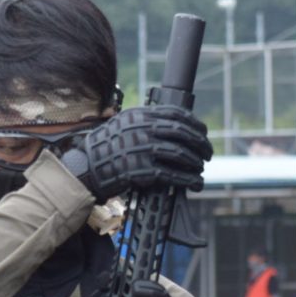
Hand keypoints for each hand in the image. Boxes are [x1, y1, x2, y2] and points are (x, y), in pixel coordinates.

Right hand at [60, 106, 210, 200]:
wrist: (86, 168)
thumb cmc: (105, 149)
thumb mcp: (123, 125)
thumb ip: (145, 122)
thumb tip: (172, 127)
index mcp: (140, 116)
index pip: (175, 114)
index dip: (194, 124)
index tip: (203, 132)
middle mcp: (142, 129)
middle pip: (182, 133)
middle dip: (200, 143)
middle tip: (208, 152)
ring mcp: (142, 149)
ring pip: (180, 153)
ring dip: (195, 162)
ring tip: (201, 169)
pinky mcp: (142, 170)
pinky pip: (171, 174)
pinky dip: (187, 179)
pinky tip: (195, 182)